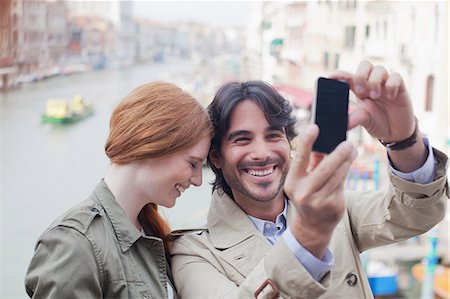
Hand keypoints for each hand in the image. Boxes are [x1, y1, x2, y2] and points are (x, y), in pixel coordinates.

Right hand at [284, 125, 356, 257]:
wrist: (312, 227)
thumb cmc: (307, 195)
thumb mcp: (302, 181)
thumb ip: (311, 162)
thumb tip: (323, 139)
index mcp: (293, 183)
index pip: (300, 159)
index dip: (307, 142)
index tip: (315, 127)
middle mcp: (304, 193)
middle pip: (325, 169)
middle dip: (338, 154)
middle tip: (347, 143)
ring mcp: (319, 202)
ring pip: (337, 176)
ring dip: (347, 161)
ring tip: (351, 150)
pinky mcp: (334, 206)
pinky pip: (342, 185)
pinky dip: (346, 172)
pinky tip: (349, 163)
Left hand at [331, 60, 415, 142]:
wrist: (395, 131)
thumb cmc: (377, 122)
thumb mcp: (364, 120)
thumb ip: (355, 118)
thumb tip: (344, 123)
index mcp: (359, 89)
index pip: (348, 76)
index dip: (339, 74)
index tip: (330, 77)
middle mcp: (371, 83)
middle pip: (365, 65)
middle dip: (361, 75)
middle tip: (360, 91)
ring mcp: (385, 83)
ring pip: (379, 69)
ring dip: (374, 81)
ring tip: (374, 96)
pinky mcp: (400, 87)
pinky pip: (396, 76)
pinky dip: (391, 85)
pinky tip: (390, 96)